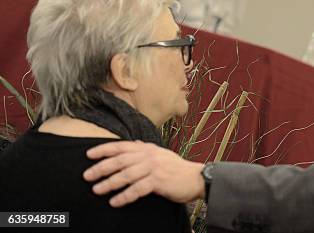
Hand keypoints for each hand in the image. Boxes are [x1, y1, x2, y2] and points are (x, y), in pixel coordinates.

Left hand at [83, 140, 204, 206]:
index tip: (89, 154)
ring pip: (126, 175)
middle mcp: (149, 156)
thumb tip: (133, 143)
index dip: (104, 149)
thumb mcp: (161, 154)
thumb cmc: (177, 168)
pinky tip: (115, 201)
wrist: (196, 178)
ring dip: (109, 183)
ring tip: (97, 190)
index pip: (121, 146)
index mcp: (147, 148)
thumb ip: (146, 149)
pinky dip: (124, 196)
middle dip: (101, 168)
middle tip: (87, 176)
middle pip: (120, 160)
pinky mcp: (158, 181)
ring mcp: (154, 168)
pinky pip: (137, 189)